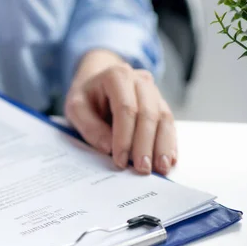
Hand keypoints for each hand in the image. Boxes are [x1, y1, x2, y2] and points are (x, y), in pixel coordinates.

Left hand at [64, 51, 176, 174]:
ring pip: (164, 117)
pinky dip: (170, 142)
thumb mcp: (76, 109)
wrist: (98, 82)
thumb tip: (108, 148)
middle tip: (142, 169)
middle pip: (148, 113)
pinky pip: (169, 122)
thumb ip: (89, 127)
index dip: (124, 137)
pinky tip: (169, 159)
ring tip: (161, 168)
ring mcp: (153, 91)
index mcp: (117, 76)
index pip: (125, 108)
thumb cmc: (86, 97)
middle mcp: (140, 80)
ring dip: (163, 145)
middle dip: (145, 145)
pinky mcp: (160, 104)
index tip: (120, 160)